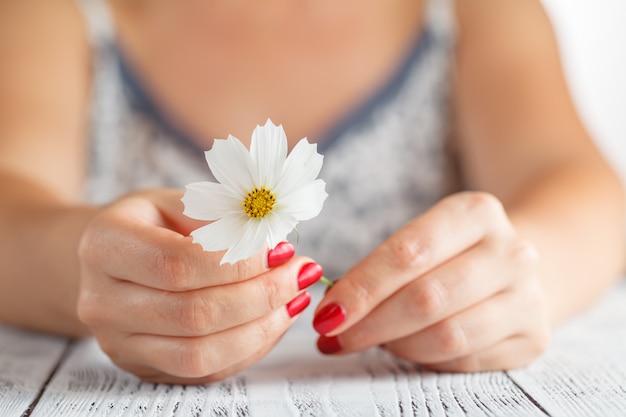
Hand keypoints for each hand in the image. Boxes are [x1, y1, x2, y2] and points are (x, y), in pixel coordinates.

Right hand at [77, 189, 321, 383]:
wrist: (111, 260)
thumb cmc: (152, 224)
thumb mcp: (180, 202)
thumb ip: (222, 217)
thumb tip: (277, 243)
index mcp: (106, 246)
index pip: (178, 264)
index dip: (239, 263)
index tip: (282, 251)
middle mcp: (102, 301)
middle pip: (193, 315)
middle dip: (261, 295)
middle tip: (300, 273)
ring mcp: (119, 343)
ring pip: (201, 354)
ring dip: (262, 328)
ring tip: (295, 298)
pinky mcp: (144, 367)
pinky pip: (206, 370)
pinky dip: (250, 348)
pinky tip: (275, 319)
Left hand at [313, 191, 549, 371]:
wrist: (516, 266)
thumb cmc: (453, 253)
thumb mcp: (424, 240)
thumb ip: (382, 267)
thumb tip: (333, 308)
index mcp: (475, 212)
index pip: (407, 253)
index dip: (361, 288)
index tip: (326, 313)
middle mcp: (511, 251)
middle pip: (426, 298)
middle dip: (370, 324)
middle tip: (335, 337)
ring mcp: (528, 296)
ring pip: (446, 336)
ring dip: (396, 345)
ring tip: (374, 340)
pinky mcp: (533, 337)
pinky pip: (465, 361)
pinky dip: (426, 360)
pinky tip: (410, 348)